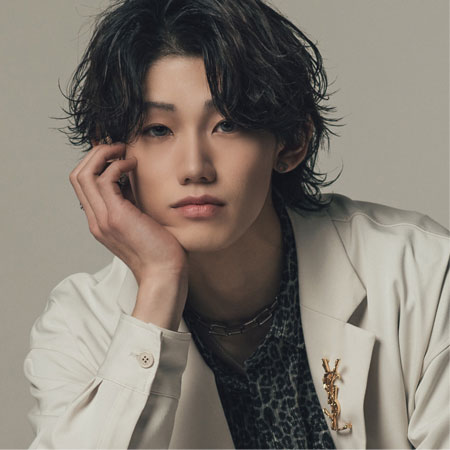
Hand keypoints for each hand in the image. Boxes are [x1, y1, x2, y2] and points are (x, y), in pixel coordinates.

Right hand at [69, 142, 187, 284]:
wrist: (164, 273)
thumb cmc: (159, 250)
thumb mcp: (140, 221)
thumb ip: (130, 202)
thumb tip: (131, 179)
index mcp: (100, 221)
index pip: (83, 185)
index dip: (95, 163)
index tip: (116, 155)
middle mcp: (96, 220)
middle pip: (77, 176)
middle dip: (95, 154)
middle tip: (118, 148)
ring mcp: (103, 218)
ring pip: (84, 174)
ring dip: (104, 155)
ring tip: (124, 152)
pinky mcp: (116, 217)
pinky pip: (104, 180)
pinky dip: (117, 165)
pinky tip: (133, 165)